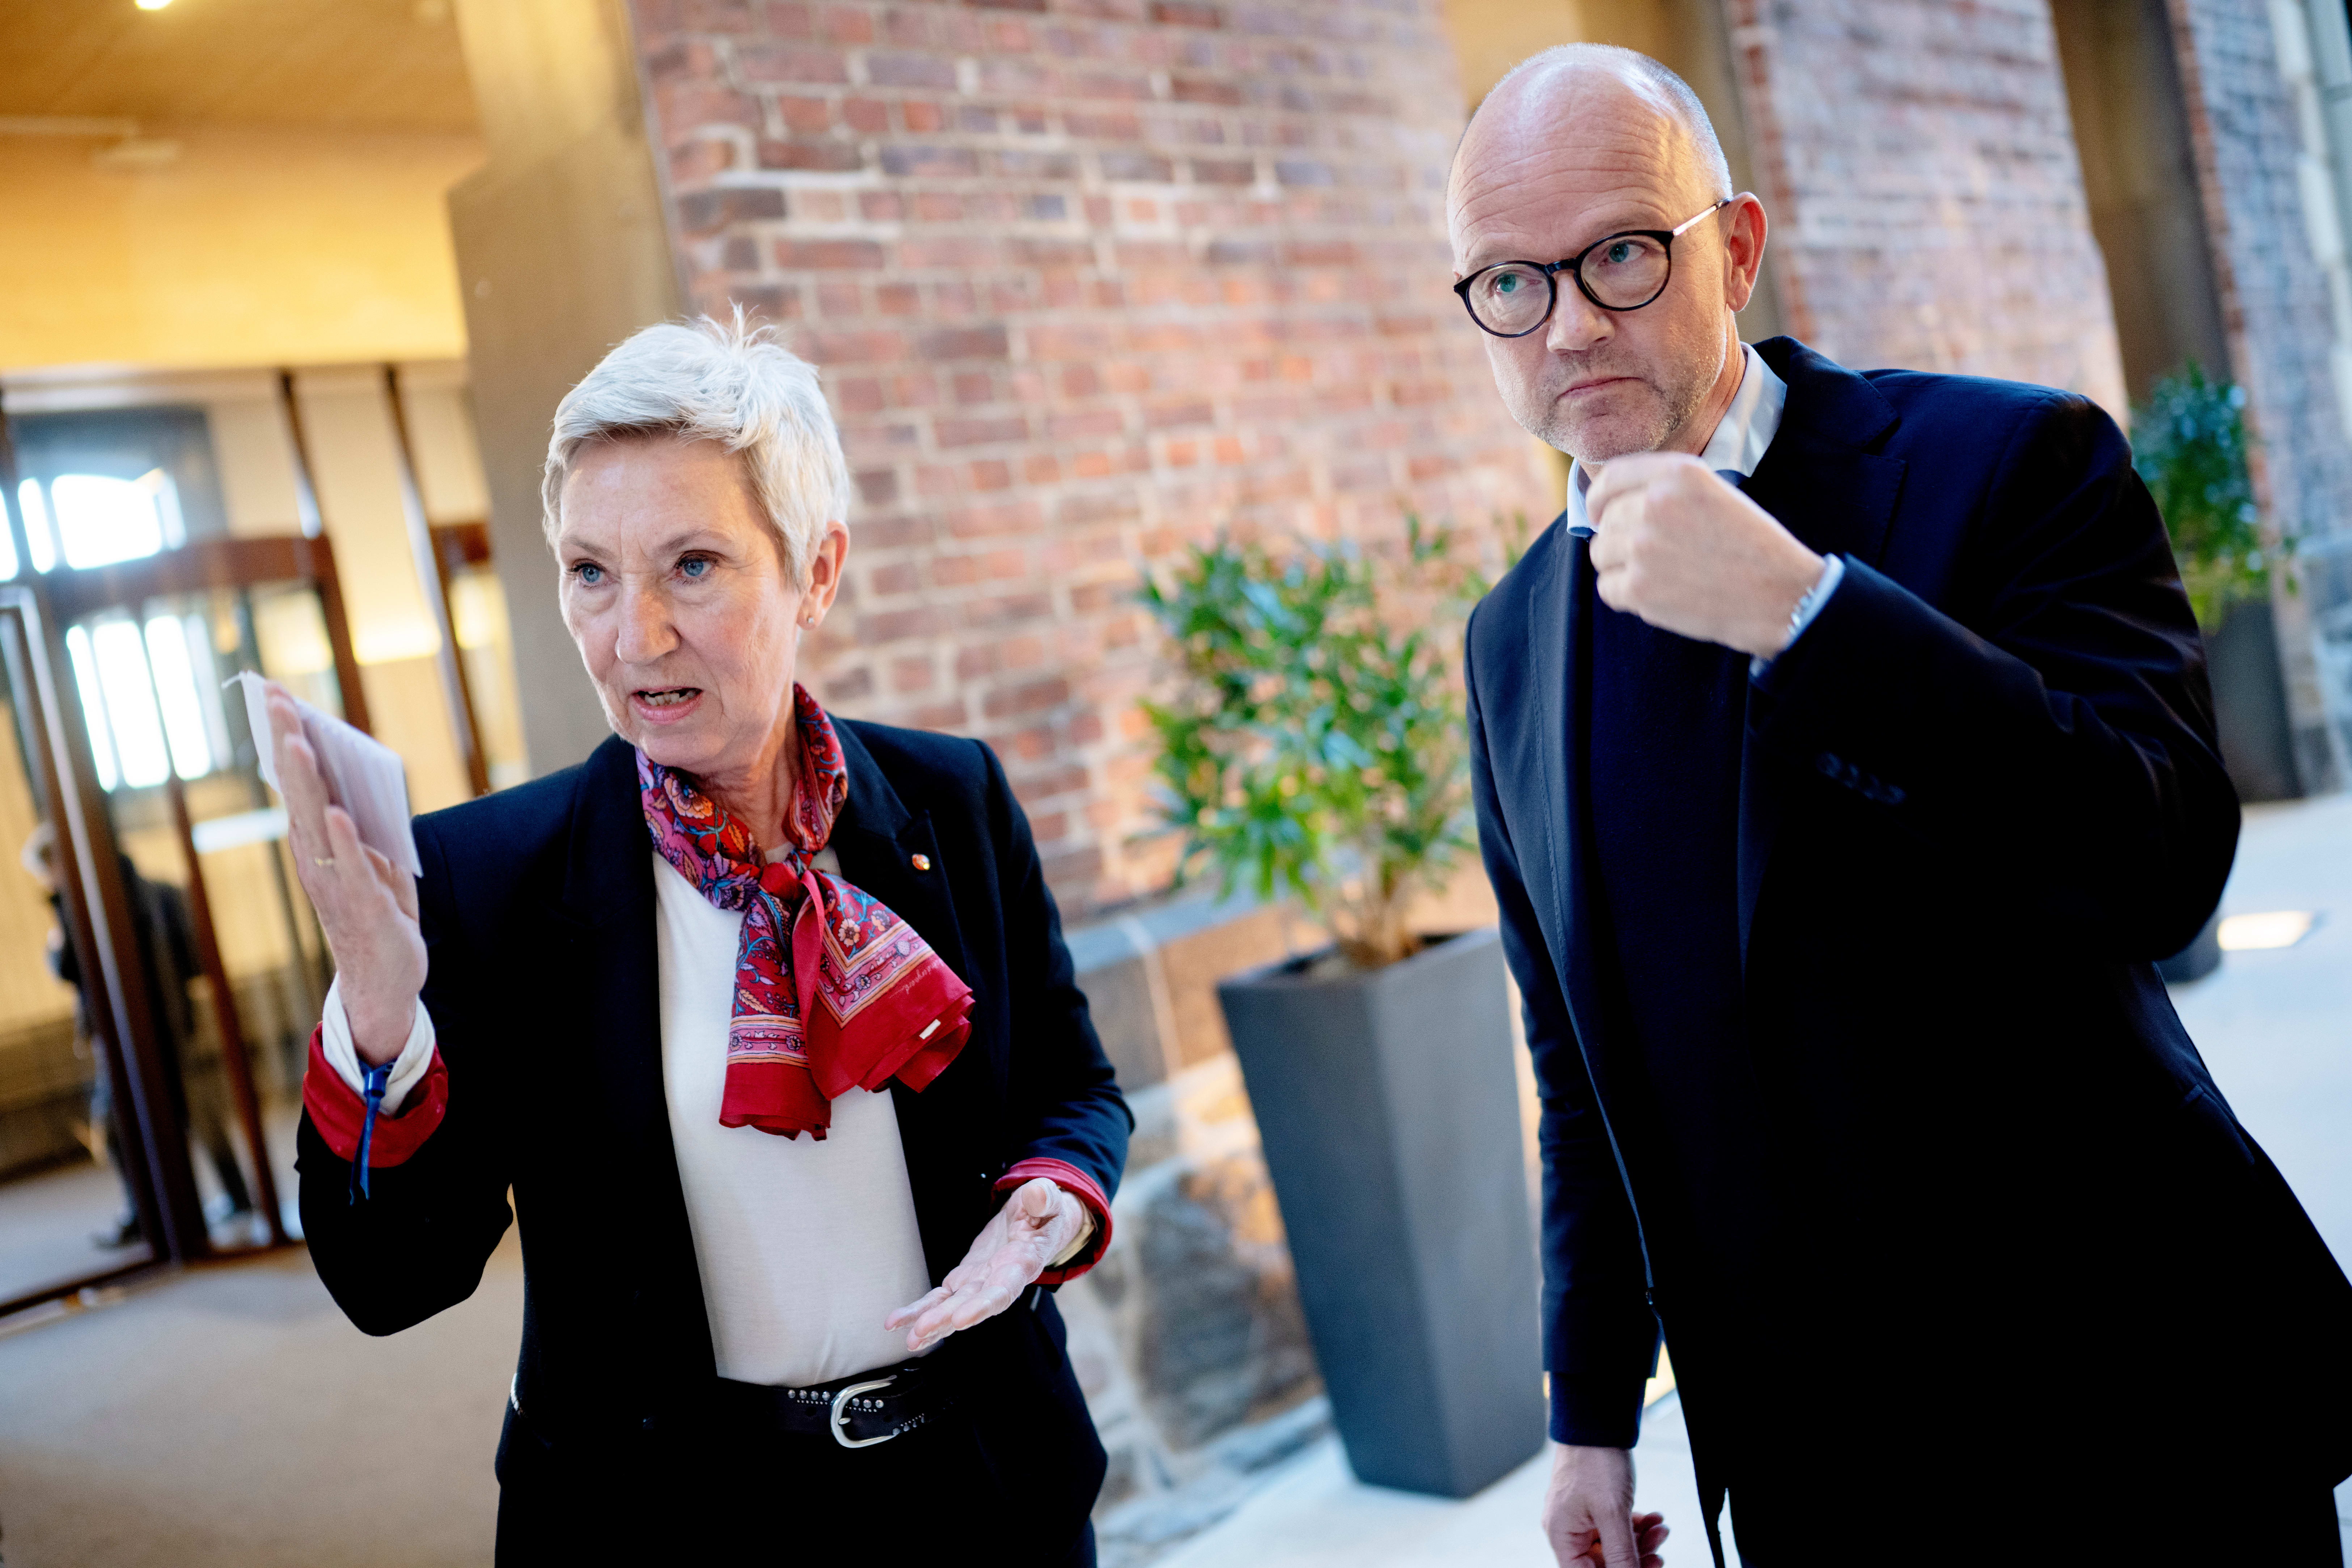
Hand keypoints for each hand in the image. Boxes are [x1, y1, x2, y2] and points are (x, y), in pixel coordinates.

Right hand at [267, 684, 424, 1066]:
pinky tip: (338, 812)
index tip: (277, 696)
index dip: (288, 740)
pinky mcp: (364, 906)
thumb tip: (359, 784)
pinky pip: (352, 868)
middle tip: (276, 699)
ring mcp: (336, 882)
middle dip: (288, 744)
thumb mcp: (376, 860)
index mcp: (319, 844)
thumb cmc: (380, 915)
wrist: (386, 982)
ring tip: (297, 741)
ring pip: (317, 823)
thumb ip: (366, 825)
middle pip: (300, 792)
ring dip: (308, 782)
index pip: (301, 783)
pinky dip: (345, 840)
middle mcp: (316, 859)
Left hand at [884, 1178, 1084, 1352]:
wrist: (1038, 1222)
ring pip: (954, 1305)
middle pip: (973, 1304)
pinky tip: (898, 1323)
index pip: (1004, 1290)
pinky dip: (920, 1310)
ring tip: (909, 1338)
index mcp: (1023, 1263)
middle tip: (921, 1331)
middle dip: (946, 1318)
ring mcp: (980, 1282)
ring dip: (931, 1322)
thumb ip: (1044, 1198)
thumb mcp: (1047, 1199)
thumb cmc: (1044, 1212)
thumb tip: (1038, 1194)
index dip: (983, 1305)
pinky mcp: (965, 1279)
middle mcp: (1001, 1279)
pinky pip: (941, 1297)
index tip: (961, 1319)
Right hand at [1544, 1443, 1668, 1566]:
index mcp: (1561, 1535)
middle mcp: (1568, 1529)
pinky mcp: (1595, 1505)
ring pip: (1614, 1544)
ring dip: (1640, 1540)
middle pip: (1603, 1561)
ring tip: (1661, 1530)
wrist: (1597, 1421)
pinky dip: (1636, 1525)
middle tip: (1660, 1555)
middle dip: (1634, 1558)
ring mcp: (1582, 1516)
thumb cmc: (1595, 1461)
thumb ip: (1620, 1555)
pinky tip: (1653, 1518)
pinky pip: (1616, 1526)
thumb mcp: (1612, 1513)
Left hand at [1585, 452, 1823, 659]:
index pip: (1611, 477)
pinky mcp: (1639, 588)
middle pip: (1606, 520)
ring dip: (1621, 566)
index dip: (1599, 497)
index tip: (1599, 512)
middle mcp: (1655, 504)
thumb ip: (1665, 490)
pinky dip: (1625, 594)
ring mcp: (1643, 547)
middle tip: (1655, 556)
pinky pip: (1607, 588)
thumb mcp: (1715, 493)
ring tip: (1660, 575)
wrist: (1779, 596)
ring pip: (1600, 553)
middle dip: (1620, 538)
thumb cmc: (1751, 547)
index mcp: (1678, 474)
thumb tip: (1611, 505)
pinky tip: (1658, 594)